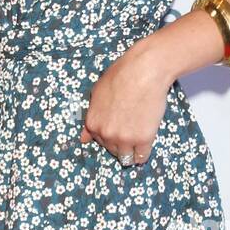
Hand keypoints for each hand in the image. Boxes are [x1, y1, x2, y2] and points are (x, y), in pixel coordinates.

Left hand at [80, 38, 170, 166]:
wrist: (143, 72)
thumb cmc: (120, 76)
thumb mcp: (97, 93)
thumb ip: (92, 116)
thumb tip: (84, 138)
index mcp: (93, 123)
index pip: (98, 141)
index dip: (109, 135)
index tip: (118, 128)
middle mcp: (106, 134)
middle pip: (112, 150)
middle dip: (120, 143)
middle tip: (130, 130)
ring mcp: (125, 139)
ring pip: (126, 157)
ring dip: (131, 151)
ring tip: (137, 140)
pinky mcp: (143, 139)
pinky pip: (142, 156)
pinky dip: (143, 153)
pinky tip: (145, 144)